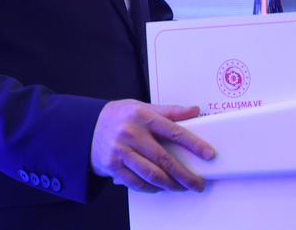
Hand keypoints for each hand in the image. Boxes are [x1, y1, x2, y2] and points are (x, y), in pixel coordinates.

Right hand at [90, 100, 215, 193]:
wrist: (87, 127)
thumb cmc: (119, 117)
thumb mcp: (142, 107)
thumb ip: (169, 111)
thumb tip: (194, 110)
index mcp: (142, 116)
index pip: (174, 131)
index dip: (194, 144)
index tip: (208, 154)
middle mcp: (131, 133)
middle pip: (164, 159)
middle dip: (184, 175)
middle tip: (198, 183)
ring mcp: (121, 151)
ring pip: (151, 174)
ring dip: (170, 185)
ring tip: (182, 187)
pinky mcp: (113, 166)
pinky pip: (136, 182)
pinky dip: (151, 188)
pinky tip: (161, 187)